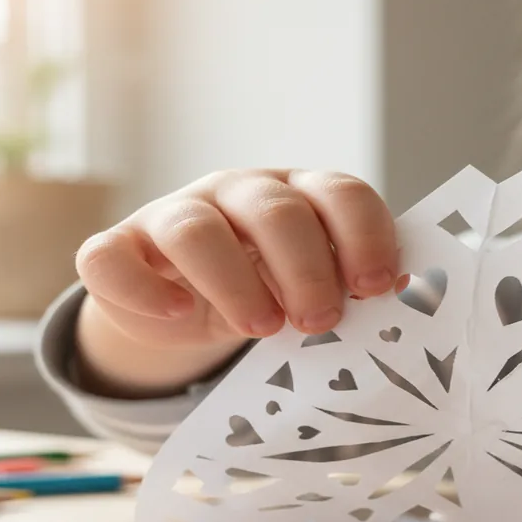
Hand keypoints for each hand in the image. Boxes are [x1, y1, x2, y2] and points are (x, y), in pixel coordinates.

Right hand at [75, 169, 399, 350]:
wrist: (182, 304)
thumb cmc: (265, 290)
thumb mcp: (312, 287)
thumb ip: (351, 284)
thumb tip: (409, 296)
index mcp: (298, 195)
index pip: (340, 193)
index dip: (365, 235)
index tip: (378, 287)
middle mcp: (237, 193)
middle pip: (275, 210)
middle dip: (306, 267)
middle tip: (321, 320)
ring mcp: (173, 216)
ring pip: (197, 230)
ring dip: (235, 280)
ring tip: (263, 328)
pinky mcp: (118, 251)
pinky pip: (112, 258)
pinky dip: (143, 288)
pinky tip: (176, 314)